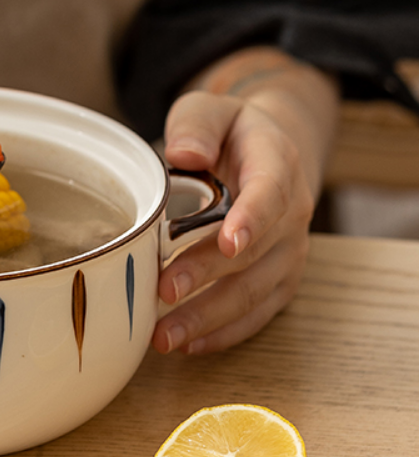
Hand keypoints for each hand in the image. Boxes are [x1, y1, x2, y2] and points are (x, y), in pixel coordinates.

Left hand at [152, 49, 339, 354]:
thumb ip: (196, 125)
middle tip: (164, 290)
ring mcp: (287, 252)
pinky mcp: (277, 281)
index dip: (252, 219)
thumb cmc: (228, 134)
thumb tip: (184, 153)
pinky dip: (223, 333)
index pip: (270, 193)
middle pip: (254, 252)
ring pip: (253, 292)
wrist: (265, 154)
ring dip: (208, 316)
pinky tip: (187, 346)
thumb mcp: (209, 110)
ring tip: (164, 335)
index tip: (229, 241)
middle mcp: (291, 214)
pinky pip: (256, 314)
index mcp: (277, 165)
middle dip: (208, 274)